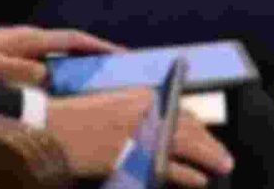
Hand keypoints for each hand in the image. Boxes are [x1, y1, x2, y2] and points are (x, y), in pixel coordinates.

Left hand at [0, 25, 120, 87]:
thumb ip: (22, 71)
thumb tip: (49, 75)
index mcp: (31, 39)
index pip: (73, 39)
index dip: (98, 45)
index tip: (122, 53)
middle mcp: (33, 37)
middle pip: (72, 41)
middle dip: (97, 50)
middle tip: (120, 62)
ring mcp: (25, 42)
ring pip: (61, 48)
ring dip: (81, 56)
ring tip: (100, 69)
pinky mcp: (17, 49)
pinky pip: (50, 55)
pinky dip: (65, 61)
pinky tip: (67, 74)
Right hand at [46, 87, 232, 188]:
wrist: (49, 127)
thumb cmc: (75, 118)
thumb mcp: (114, 105)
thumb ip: (141, 114)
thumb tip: (167, 126)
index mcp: (145, 95)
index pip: (182, 112)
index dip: (199, 129)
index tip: (208, 138)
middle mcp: (149, 110)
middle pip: (190, 128)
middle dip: (210, 143)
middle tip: (224, 157)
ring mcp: (142, 132)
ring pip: (187, 145)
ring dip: (208, 157)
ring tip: (221, 166)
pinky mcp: (134, 155)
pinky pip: (169, 166)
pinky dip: (187, 174)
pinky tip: (199, 179)